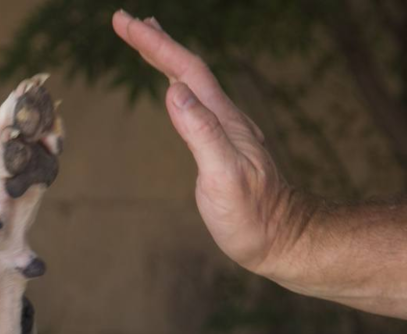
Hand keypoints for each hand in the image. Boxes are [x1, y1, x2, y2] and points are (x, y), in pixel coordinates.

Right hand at [112, 10, 301, 277]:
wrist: (282, 238)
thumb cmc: (252, 216)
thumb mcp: (223, 175)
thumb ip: (200, 132)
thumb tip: (173, 90)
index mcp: (222, 119)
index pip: (184, 70)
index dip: (154, 43)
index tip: (124, 22)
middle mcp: (225, 117)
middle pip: (187, 68)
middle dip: (156, 42)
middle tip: (126, 21)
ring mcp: (225, 131)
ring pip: (192, 83)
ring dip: (167, 59)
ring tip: (149, 42)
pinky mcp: (222, 146)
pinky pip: (195, 103)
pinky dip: (177, 85)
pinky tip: (174, 90)